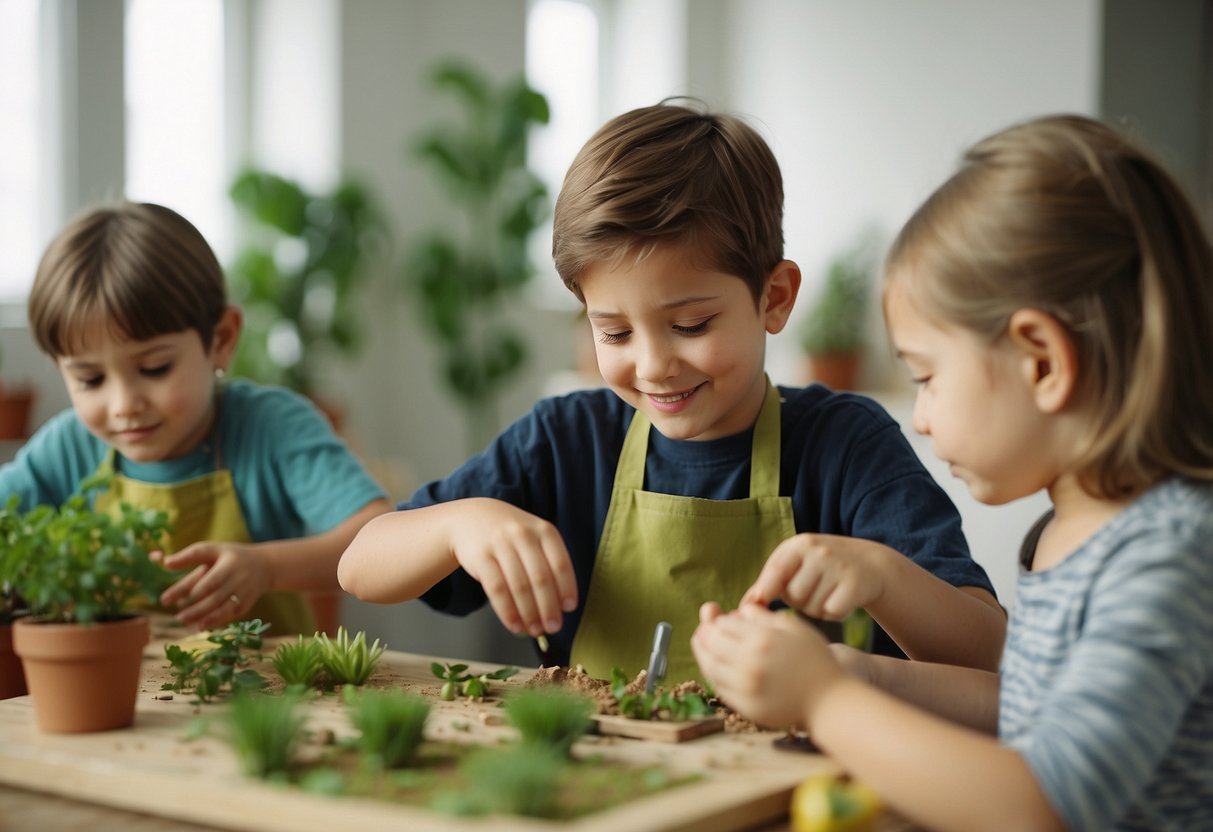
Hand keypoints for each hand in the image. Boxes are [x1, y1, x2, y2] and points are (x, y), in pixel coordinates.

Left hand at [155, 543, 271, 629]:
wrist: (265, 566)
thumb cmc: (230, 556)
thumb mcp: (213, 550)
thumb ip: (190, 556)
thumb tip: (164, 563)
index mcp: (230, 563)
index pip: (209, 579)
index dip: (189, 590)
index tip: (166, 599)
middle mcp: (239, 579)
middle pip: (215, 597)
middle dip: (196, 609)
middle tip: (177, 616)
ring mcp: (245, 593)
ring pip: (223, 609)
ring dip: (204, 617)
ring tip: (185, 621)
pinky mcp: (247, 604)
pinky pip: (231, 615)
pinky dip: (216, 621)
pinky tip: (201, 625)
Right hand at [450, 499, 577, 637]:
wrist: (471, 519)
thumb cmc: (511, 536)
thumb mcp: (534, 538)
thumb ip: (549, 564)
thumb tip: (560, 605)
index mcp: (544, 531)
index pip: (560, 563)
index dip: (567, 588)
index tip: (569, 608)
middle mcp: (523, 534)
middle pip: (541, 578)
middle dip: (549, 607)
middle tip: (553, 627)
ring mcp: (500, 544)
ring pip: (519, 586)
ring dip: (529, 613)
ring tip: (535, 630)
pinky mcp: (480, 556)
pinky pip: (496, 589)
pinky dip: (507, 611)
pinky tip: (515, 625)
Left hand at [692, 603, 843, 728]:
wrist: (828, 701)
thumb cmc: (814, 660)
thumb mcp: (794, 628)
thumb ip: (764, 617)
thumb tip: (737, 611)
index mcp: (762, 640)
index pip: (723, 624)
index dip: (718, 619)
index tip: (720, 618)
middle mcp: (750, 664)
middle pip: (710, 643)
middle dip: (704, 632)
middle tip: (703, 629)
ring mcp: (746, 688)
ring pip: (709, 665)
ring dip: (702, 652)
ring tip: (702, 644)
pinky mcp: (745, 707)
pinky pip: (719, 686)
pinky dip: (712, 673)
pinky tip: (715, 665)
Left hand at [743, 533, 897, 619]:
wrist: (870, 563)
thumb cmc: (822, 567)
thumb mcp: (796, 562)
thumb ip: (769, 581)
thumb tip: (745, 605)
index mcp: (799, 545)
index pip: (774, 573)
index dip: (764, 593)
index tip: (756, 609)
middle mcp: (818, 552)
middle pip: (793, 597)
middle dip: (799, 602)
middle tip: (812, 592)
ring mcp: (838, 566)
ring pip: (812, 608)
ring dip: (817, 609)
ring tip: (828, 594)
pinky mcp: (855, 584)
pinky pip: (832, 612)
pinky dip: (834, 613)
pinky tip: (841, 601)